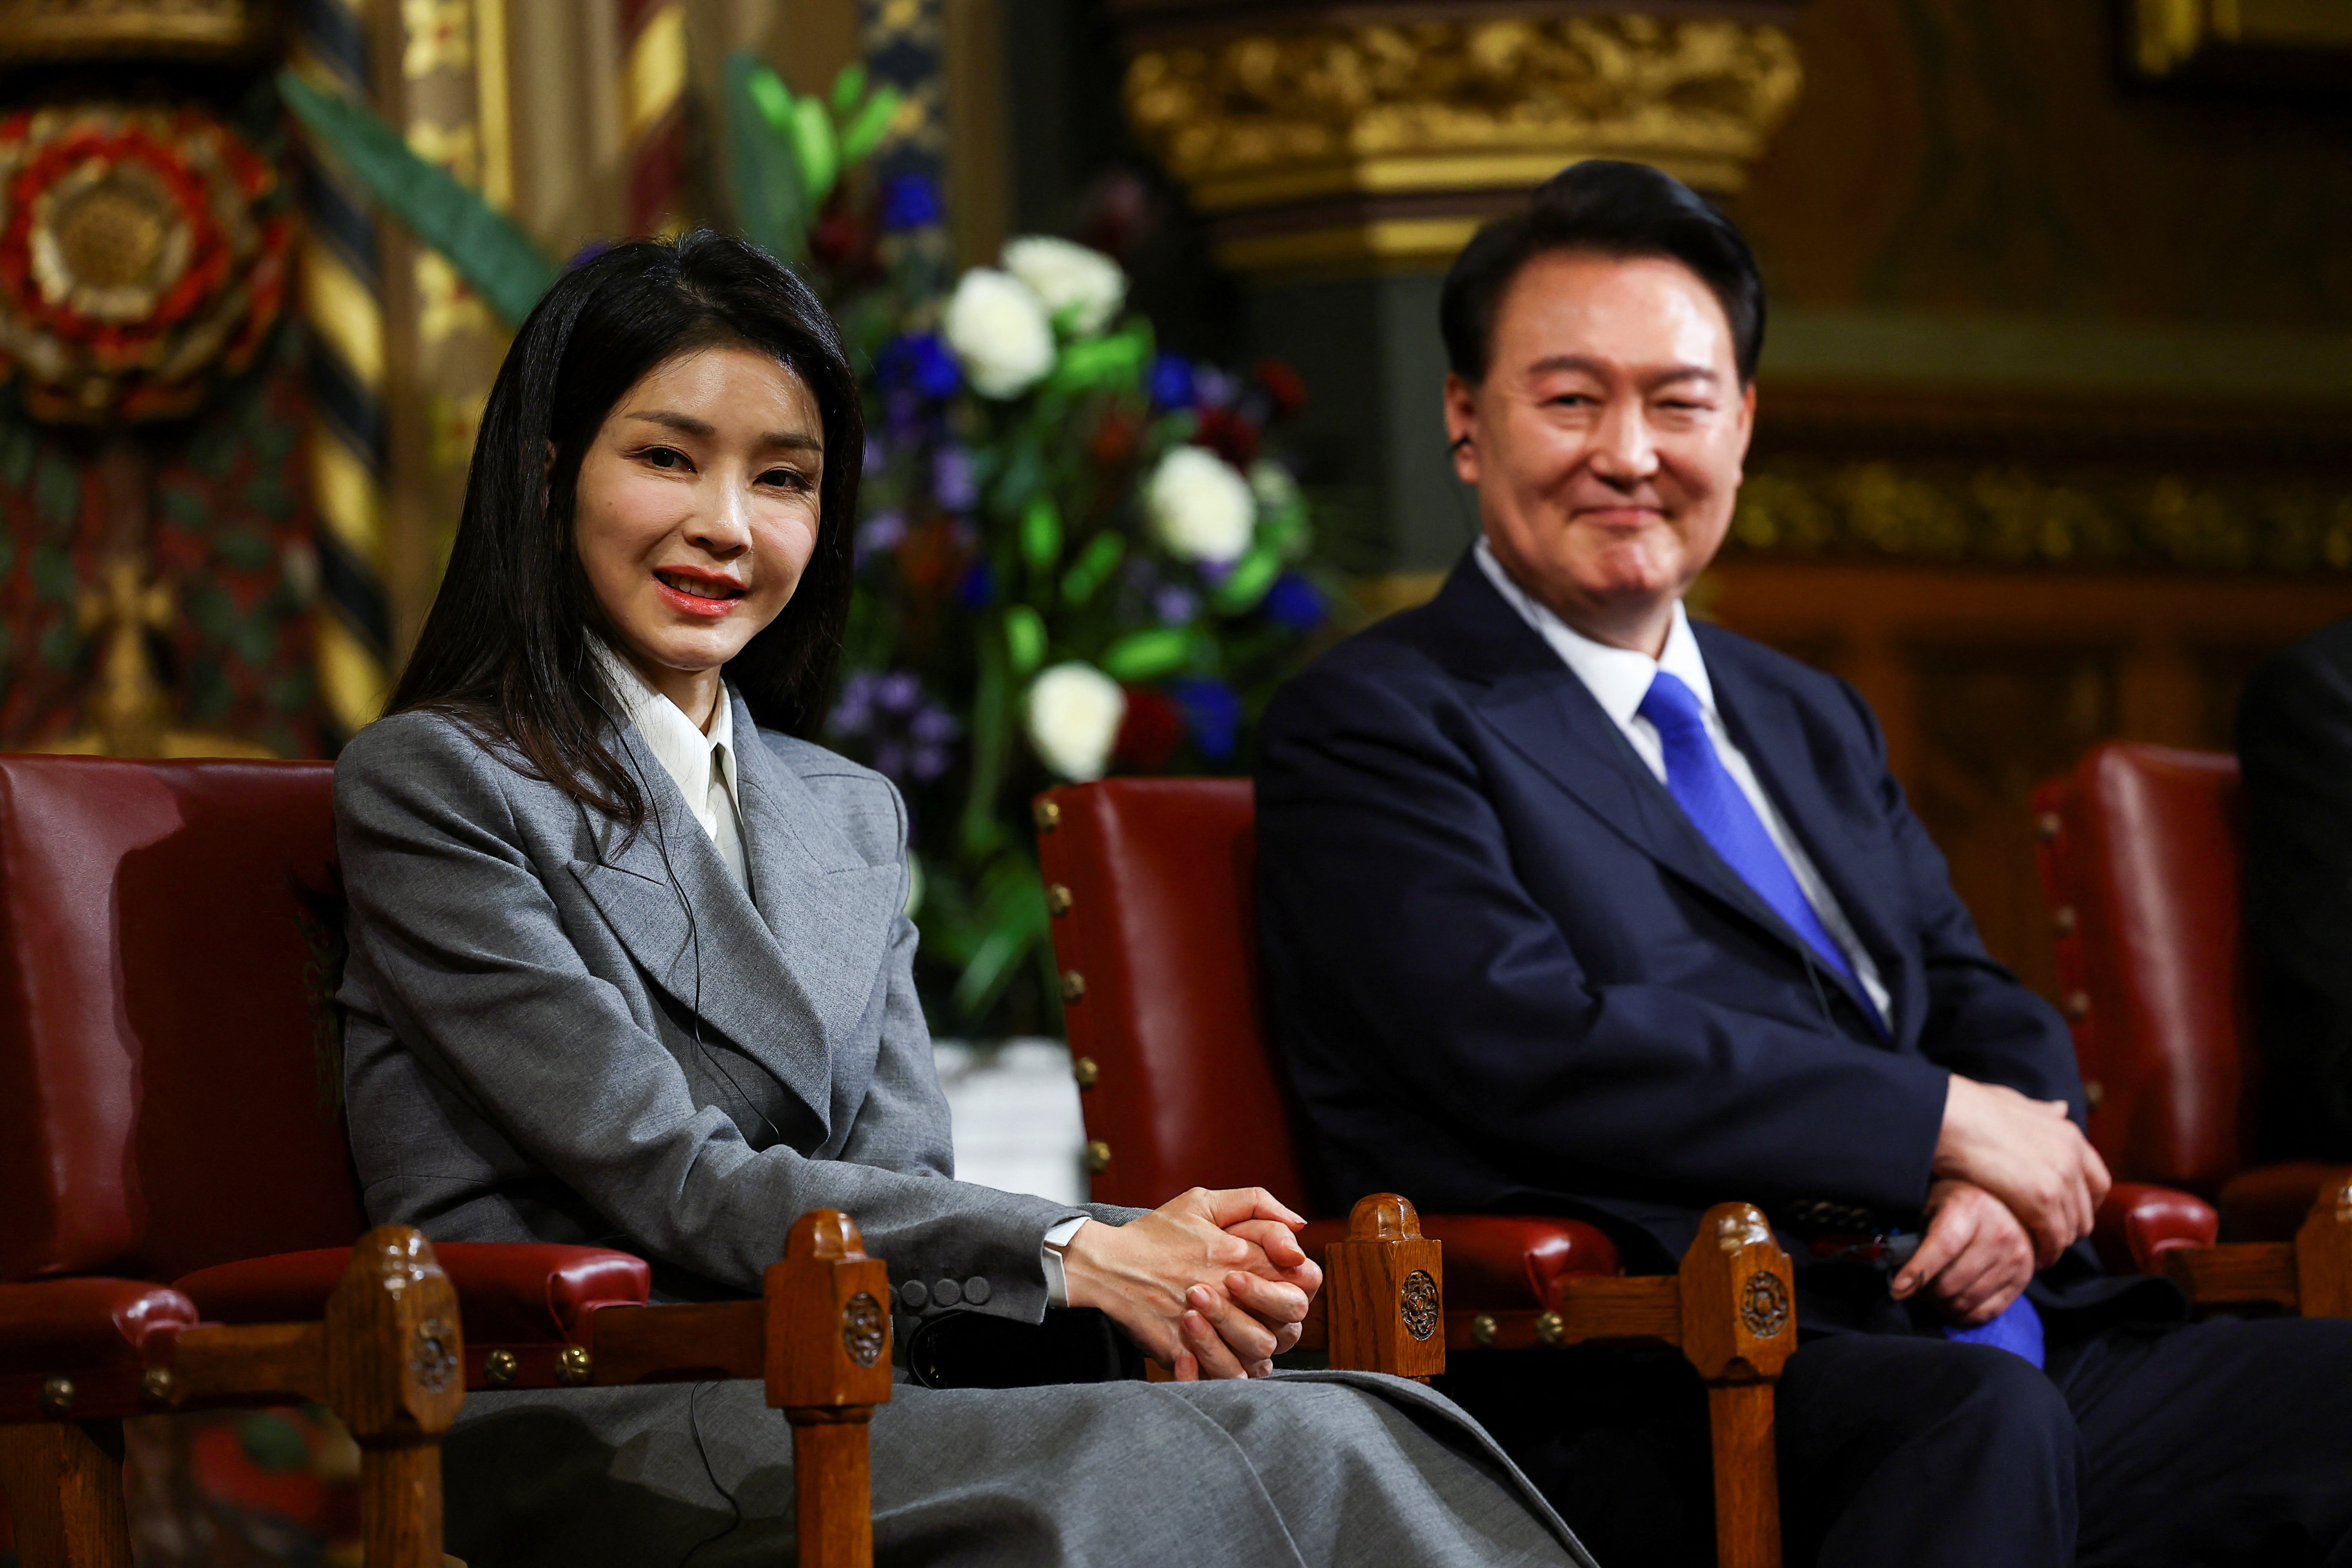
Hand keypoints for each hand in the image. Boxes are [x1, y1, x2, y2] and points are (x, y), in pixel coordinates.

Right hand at [1060, 1188, 1311, 1378]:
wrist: (1106, 1266)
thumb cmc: (1155, 1234)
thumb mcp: (1202, 1201)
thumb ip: (1256, 1203)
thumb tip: (1299, 1225)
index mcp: (1238, 1252)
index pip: (1302, 1278)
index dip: (1302, 1284)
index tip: (1285, 1283)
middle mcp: (1227, 1289)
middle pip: (1288, 1320)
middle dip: (1285, 1319)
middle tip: (1263, 1314)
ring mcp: (1205, 1323)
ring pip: (1260, 1351)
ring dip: (1257, 1345)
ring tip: (1241, 1336)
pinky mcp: (1183, 1350)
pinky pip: (1223, 1374)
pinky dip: (1230, 1371)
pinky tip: (1226, 1360)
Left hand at [1893, 1179, 2035, 1325]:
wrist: (2008, 1204)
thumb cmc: (1959, 1202)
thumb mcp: (1935, 1200)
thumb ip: (1917, 1227)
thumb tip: (1888, 1258)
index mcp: (1972, 1207)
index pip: (1943, 1246)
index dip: (1918, 1270)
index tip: (1897, 1289)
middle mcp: (1999, 1233)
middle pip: (1952, 1281)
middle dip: (1924, 1292)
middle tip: (1911, 1289)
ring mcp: (2015, 1259)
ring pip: (1967, 1300)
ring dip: (1941, 1305)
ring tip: (1929, 1295)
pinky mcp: (2022, 1279)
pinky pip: (1987, 1312)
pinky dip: (1963, 1314)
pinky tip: (1949, 1304)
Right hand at [1934, 1076, 2110, 1267]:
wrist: (1949, 1114)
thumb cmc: (1970, 1107)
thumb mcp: (2014, 1102)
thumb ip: (2041, 1112)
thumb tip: (2061, 1109)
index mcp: (2069, 1135)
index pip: (2098, 1183)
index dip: (2085, 1204)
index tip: (2064, 1214)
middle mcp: (2072, 1158)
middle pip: (2086, 1211)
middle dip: (2068, 1228)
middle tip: (2045, 1238)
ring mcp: (2060, 1179)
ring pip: (2071, 1229)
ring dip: (2054, 1244)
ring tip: (2035, 1251)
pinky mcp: (2042, 1200)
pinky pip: (2054, 1238)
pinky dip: (2045, 1251)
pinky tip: (2030, 1256)